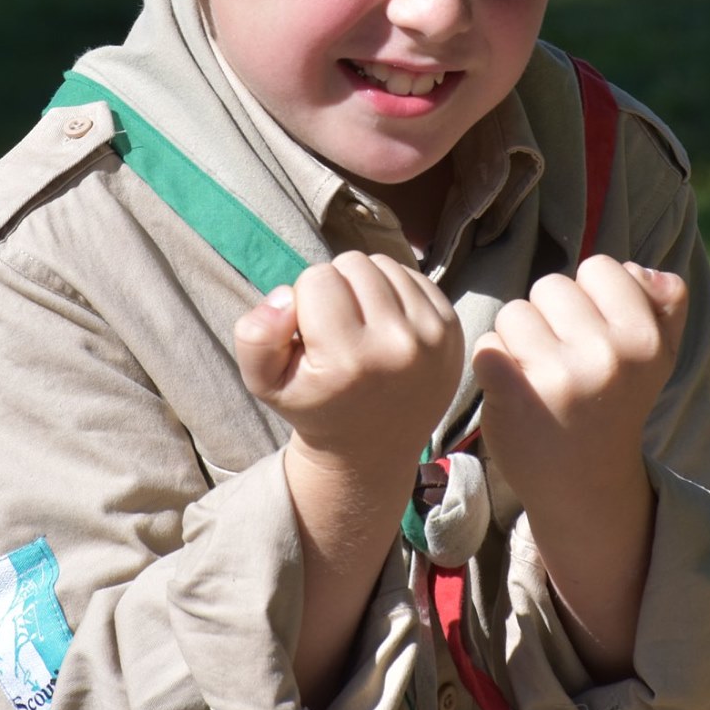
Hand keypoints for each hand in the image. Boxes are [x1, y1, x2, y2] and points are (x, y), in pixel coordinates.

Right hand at [234, 250, 463, 468]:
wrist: (371, 445)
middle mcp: (398, 346)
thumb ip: (255, 337)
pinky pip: (412, 275)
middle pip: (353, 264)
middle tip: (336, 329)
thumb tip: (284, 295)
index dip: (304, 301)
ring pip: (383, 264)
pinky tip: (385, 325)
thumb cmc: (314, 405)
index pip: (317, 278)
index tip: (311, 337)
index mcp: (350, 360)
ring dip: (365, 286)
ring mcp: (433, 336)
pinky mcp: (453, 327)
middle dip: (336, 287)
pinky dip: (393, 291)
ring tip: (360, 326)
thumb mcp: (265, 382)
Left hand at [471, 256, 687, 679]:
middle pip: (550, 285)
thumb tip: (637, 268)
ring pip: (513, 313)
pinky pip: (486, 346)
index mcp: (645, 339)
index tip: (592, 335)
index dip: (588, 296)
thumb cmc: (615, 407)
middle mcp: (607, 356)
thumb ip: (663, 304)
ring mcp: (559, 377)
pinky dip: (489, 361)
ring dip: (516, 341)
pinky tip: (505, 385)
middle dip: (549, 317)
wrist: (587, 486)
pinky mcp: (514, 396)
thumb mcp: (656, 358)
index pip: (599, 266)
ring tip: (538, 378)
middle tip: (562, 362)